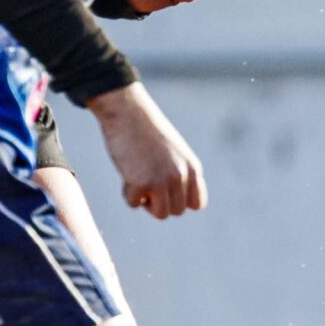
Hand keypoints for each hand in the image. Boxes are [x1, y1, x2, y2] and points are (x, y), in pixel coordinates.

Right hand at [88, 84, 206, 219]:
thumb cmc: (147, 130)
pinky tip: (127, 175)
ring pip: (160, 214)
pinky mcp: (141, 183)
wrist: (128, 111)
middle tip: (146, 182)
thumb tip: (174, 202)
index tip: (166, 191)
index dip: (180, 201)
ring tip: (138, 181)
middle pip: (176, 211)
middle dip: (160, 202)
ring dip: (146, 202)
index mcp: (193, 168)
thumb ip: (180, 174)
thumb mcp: (174, 152)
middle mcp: (182, 176)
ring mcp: (162, 180)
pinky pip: (134, 204)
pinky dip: (128, 194)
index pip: (197, 204)